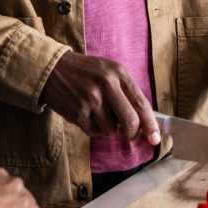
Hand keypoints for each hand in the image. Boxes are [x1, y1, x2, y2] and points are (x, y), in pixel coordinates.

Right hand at [39, 51, 160, 144]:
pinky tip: (85, 114)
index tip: (155, 138)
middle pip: (130, 121)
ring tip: (96, 112)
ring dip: (106, 128)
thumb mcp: (108, 71)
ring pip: (111, 129)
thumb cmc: (85, 72)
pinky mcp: (78, 111)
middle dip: (131, 134)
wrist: (52, 69)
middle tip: (127, 134)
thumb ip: (126, 92)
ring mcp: (91, 99)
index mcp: (118, 73)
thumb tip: (143, 121)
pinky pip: (94, 132)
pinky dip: (92, 128)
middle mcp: (107, 85)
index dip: (151, 124)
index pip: (141, 103)